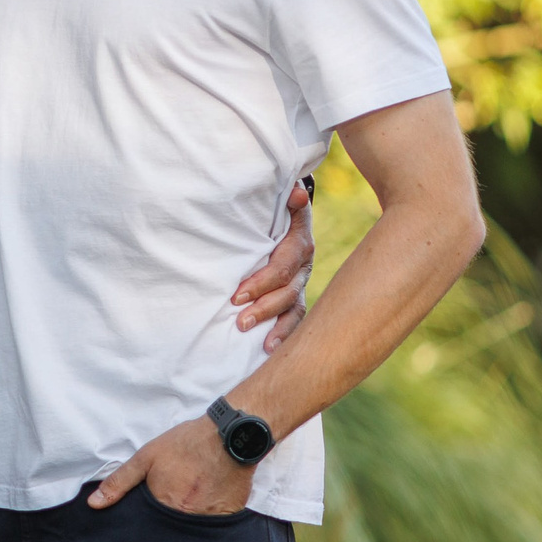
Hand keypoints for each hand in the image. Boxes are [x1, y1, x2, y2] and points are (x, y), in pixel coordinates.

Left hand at [87, 417, 254, 515]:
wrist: (230, 436)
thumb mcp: (146, 458)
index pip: (147, 528)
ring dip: (186, 522)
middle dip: (164, 526)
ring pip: (191, 531)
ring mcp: (209, 520)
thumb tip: (94, 504)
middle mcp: (187, 518)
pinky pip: (213, 528)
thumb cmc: (186, 444)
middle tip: (170, 503)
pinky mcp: (229, 518)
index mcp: (163, 506)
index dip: (144, 524)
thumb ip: (119, 482)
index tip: (145, 517)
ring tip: (187, 503)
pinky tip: (205, 504)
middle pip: (169, 532)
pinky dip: (207, 520)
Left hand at [232, 183, 313, 351]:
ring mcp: (301, 285)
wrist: (287, 219)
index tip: (237, 295)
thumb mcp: (282, 203)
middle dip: (263, 308)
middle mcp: (304, 268)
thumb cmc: (277, 211)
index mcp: (299, 244)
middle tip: (239, 321)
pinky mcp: (295, 299)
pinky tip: (272, 350)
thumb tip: (294, 191)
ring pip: (293, 309)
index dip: (262, 282)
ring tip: (258, 341)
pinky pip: (296, 321)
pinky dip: (286, 336)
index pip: (283, 267)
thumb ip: (288, 201)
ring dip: (275, 326)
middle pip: (287, 292)